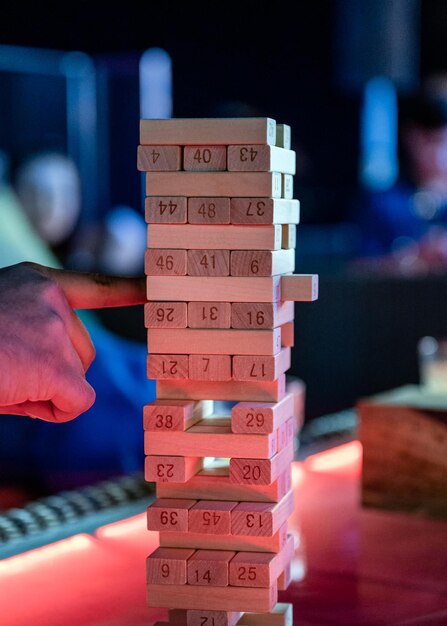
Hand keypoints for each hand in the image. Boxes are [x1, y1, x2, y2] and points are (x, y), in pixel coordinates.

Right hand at [0, 262, 145, 422]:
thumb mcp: (2, 316)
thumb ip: (38, 328)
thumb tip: (64, 375)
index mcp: (37, 282)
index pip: (95, 286)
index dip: (127, 290)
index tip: (152, 290)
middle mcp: (52, 299)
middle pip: (85, 349)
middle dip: (55, 371)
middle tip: (11, 372)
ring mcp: (55, 329)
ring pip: (78, 377)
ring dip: (48, 391)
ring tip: (6, 379)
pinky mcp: (54, 366)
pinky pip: (78, 402)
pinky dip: (54, 411)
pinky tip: (17, 397)